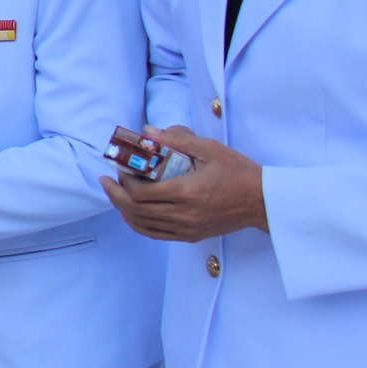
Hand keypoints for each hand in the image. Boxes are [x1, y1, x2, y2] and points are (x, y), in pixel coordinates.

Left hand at [101, 125, 268, 241]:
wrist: (261, 201)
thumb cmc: (238, 172)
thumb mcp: (209, 149)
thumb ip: (177, 139)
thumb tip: (146, 131)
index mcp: (187, 191)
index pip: (142, 192)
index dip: (124, 182)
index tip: (118, 168)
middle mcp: (184, 214)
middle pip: (137, 209)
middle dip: (116, 194)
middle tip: (105, 181)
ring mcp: (187, 229)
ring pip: (143, 224)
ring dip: (123, 210)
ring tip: (112, 195)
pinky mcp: (190, 236)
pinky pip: (156, 234)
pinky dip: (138, 225)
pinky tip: (129, 215)